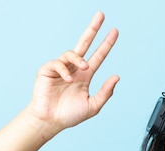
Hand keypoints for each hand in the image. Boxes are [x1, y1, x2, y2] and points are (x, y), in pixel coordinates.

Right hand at [27, 12, 119, 135]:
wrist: (50, 122)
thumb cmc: (69, 116)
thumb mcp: (92, 106)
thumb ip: (105, 92)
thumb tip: (117, 77)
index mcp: (85, 76)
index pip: (98, 56)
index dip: (106, 44)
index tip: (115, 32)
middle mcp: (74, 69)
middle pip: (84, 44)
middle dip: (93, 29)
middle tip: (101, 16)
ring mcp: (61, 68)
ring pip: (71, 53)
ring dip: (79, 59)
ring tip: (85, 68)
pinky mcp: (47, 70)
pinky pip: (58, 63)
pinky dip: (64, 70)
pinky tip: (67, 80)